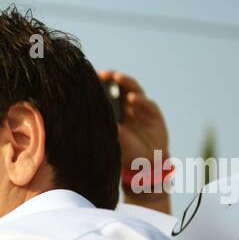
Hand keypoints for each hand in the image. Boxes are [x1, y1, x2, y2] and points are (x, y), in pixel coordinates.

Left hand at [96, 70, 168, 194]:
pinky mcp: (154, 115)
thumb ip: (103, 128)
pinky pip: (148, 105)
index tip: (89, 76)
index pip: (107, 94)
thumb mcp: (110, 140)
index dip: (101, 84)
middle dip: (112, 78)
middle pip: (120, 87)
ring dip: (126, 83)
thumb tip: (84, 118)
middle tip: (104, 73)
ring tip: (117, 77)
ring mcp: (141, 109)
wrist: (146, 166)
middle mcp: (127, 107)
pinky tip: (132, 98)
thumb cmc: (125, 153)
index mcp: (115, 112)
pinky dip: (140, 101)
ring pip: (134, 90)